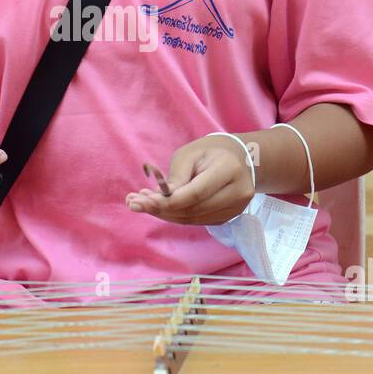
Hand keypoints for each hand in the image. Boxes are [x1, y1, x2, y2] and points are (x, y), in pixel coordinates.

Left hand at [125, 135, 254, 224]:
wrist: (238, 158)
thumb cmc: (209, 152)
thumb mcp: (189, 154)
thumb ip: (177, 176)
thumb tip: (161, 199)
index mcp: (229, 169)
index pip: (196, 193)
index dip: (167, 201)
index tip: (141, 200)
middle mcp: (238, 192)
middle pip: (193, 209)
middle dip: (161, 209)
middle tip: (134, 203)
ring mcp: (236, 208)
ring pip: (194, 219)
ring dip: (165, 215)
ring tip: (142, 204)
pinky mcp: (229, 217)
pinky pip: (198, 221)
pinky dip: (176, 217)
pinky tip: (159, 208)